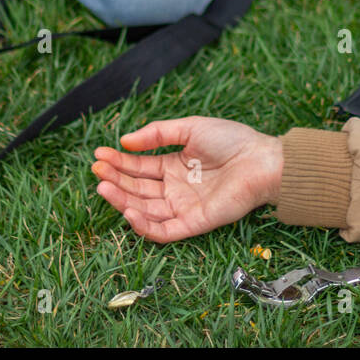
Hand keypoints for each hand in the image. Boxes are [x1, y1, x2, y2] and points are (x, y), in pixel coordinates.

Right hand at [92, 116, 283, 241]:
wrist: (262, 160)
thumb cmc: (232, 140)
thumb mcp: (190, 128)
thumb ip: (157, 134)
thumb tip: (124, 140)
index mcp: (173, 166)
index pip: (138, 168)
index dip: (118, 162)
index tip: (98, 155)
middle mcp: (175, 189)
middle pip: (137, 189)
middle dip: (115, 180)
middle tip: (96, 170)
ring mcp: (183, 207)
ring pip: (145, 210)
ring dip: (122, 201)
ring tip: (104, 187)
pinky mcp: (194, 223)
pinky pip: (164, 230)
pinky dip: (144, 226)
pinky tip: (128, 211)